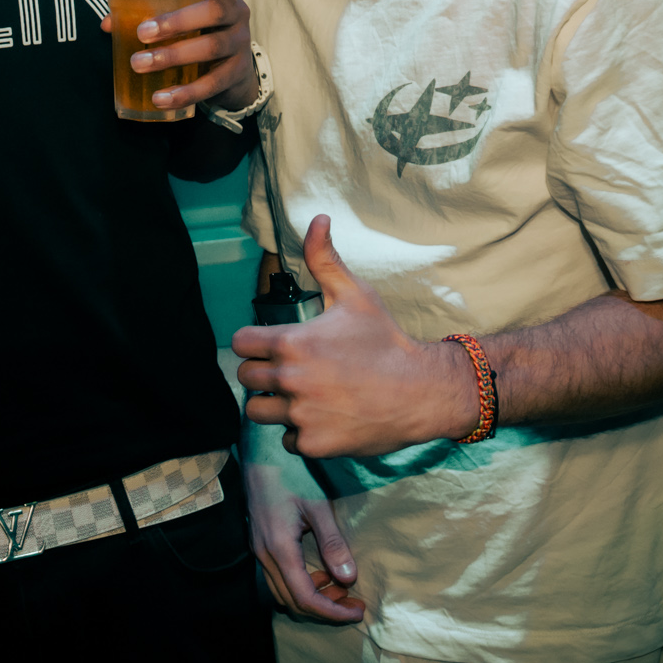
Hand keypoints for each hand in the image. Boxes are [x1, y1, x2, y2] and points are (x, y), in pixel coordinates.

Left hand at [97, 0, 258, 110]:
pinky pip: (209, 85)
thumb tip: (108, 23)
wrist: (233, 76)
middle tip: (143, 32)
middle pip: (213, 13)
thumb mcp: (184, 20)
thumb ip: (151, 15)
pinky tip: (160, 98)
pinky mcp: (235, 75)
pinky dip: (183, 93)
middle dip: (176, 22)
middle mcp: (237, 16)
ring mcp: (239, 46)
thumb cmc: (200, 35)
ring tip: (140, 64)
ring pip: (209, 49)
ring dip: (172, 56)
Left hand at [233, 215, 475, 455]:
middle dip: (263, 374)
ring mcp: (300, 415)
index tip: (272, 347)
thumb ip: (325, 259)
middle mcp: (290, 380)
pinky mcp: (313, 444)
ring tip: (305, 396)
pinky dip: (299, 432)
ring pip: (259, 412)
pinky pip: (286, 440)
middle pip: (245, 379)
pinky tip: (324, 417)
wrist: (422, 390)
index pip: (240, 345)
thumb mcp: (355, 295)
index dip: (254, 344)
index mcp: (291, 343)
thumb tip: (316, 218)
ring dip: (275, 405)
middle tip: (293, 372)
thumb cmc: (386, 341)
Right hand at [243, 453, 363, 622]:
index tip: (357, 611)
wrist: (260, 451)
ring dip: (312, 599)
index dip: (332, 612)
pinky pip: (278, 578)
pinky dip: (300, 585)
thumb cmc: (291, 473)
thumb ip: (332, 542)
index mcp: (280, 549)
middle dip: (324, 610)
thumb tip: (349, 577)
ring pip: (283, 592)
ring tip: (340, 591)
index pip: (305, 598)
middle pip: (292, 602)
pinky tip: (320, 573)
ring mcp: (259, 549)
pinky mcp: (260, 542)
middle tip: (353, 604)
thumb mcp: (317, 505)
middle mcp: (265, 555)